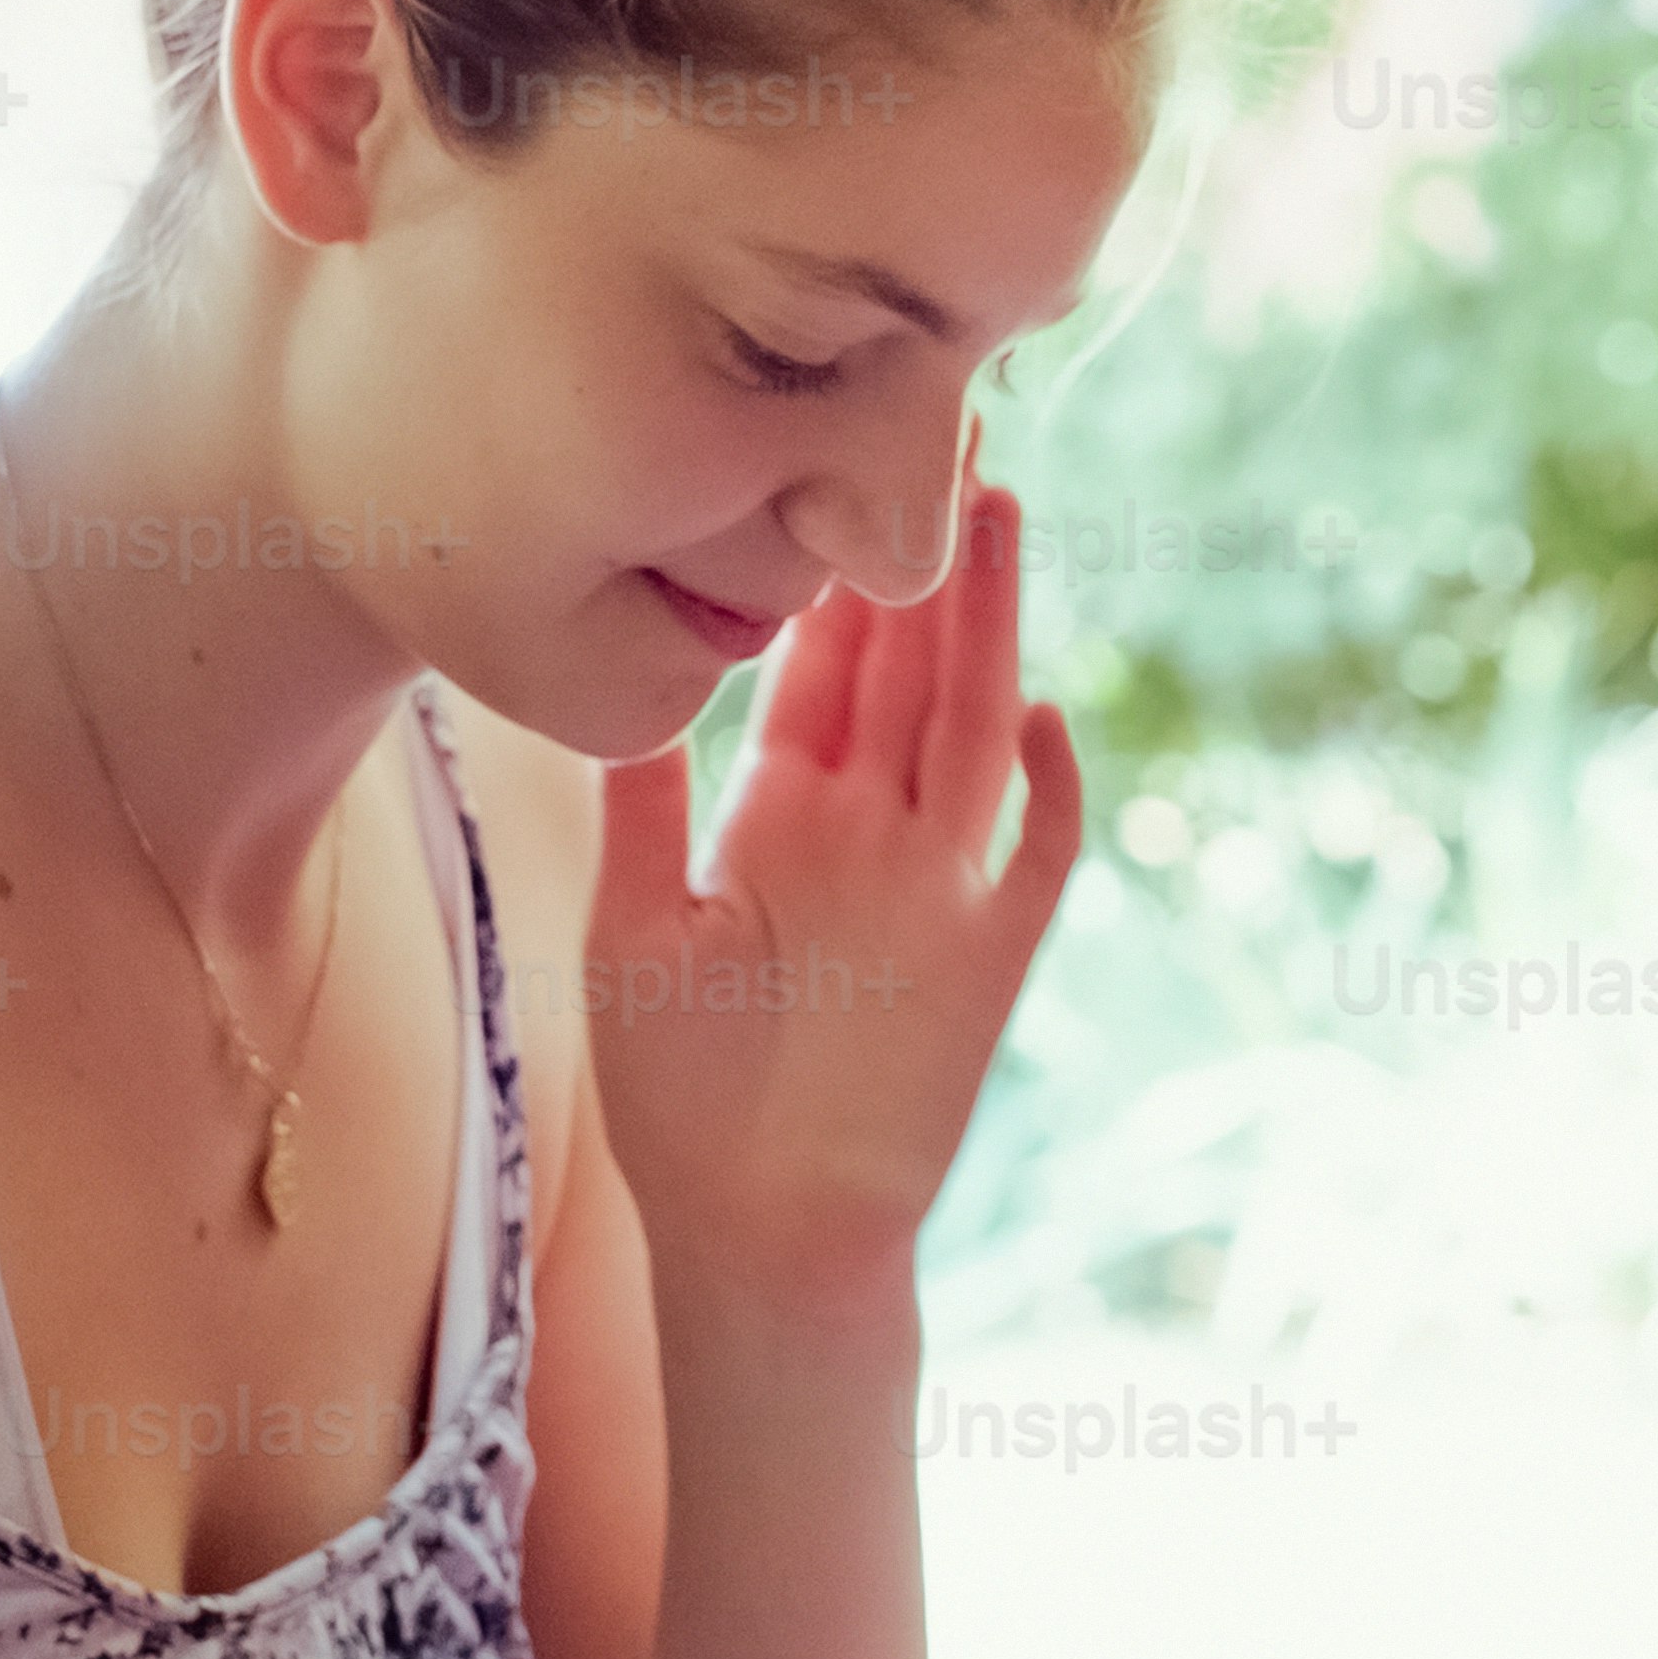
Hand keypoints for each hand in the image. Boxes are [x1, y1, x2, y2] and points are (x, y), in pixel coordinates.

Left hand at [588, 480, 1079, 1306]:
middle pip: (907, 667)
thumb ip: (640, 807)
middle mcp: (870, 836)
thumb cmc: (686, 1101)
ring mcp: (938, 893)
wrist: (758, 1240)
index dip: (833, 566)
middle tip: (950, 419)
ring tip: (995, 511)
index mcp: (787, 819)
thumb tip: (614, 678)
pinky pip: (1033, 863)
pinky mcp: (988, 966)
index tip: (837, 454)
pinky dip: (1043, 793)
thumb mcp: (637, 930)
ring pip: (970, 728)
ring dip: (987, 625)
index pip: (820, 666)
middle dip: (925, 550)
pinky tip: (1036, 715)